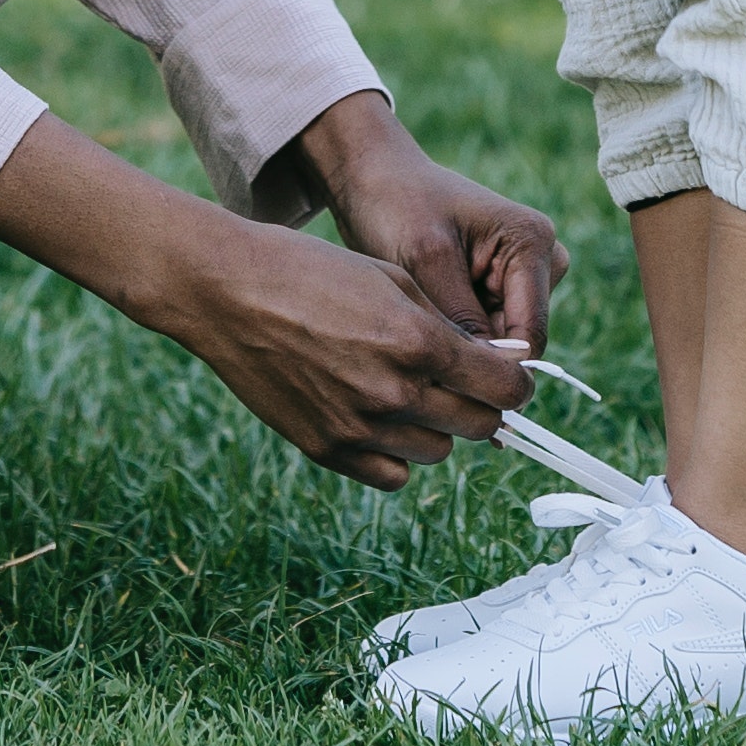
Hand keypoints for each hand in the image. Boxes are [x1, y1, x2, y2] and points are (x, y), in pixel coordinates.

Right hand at [0, 111, 523, 488]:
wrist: (228, 292)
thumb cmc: (312, 271)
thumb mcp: (391, 279)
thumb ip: (447, 325)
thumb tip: (493, 364)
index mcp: (419, 342)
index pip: (505, 389)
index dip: (518, 383)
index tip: (512, 376)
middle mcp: (395, 392)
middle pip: (479, 426)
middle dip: (482, 405)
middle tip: (467, 385)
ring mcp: (359, 427)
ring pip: (437, 452)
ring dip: (438, 427)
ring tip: (412, 391)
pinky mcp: (326, 449)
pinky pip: (392, 474)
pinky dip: (397, 452)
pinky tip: (381, 416)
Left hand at [293, 89, 566, 347]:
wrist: (371, 179)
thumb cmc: (396, 205)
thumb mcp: (426, 261)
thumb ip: (464, 320)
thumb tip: (494, 378)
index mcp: (532, 243)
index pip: (530, 334)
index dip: (490, 366)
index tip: (439, 374)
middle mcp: (538, 259)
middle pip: (517, 341)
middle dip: (472, 348)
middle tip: (418, 331)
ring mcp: (519, 274)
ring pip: (499, 342)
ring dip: (460, 341)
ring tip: (417, 313)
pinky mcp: (497, 286)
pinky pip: (483, 331)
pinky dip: (453, 332)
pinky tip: (422, 311)